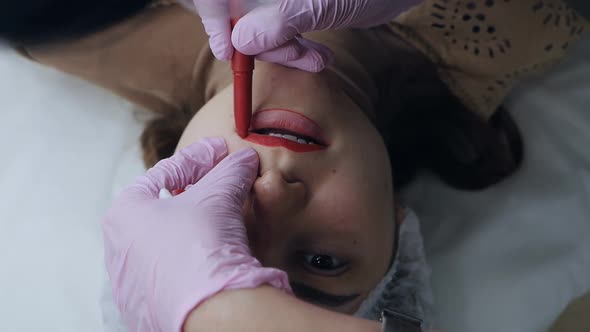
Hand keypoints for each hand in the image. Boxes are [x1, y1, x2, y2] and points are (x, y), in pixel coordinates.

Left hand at [102, 137, 290, 331]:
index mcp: (123, 213)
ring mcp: (130, 282)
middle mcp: (117, 248)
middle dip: (193, 194)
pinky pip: (170, 274)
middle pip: (162, 209)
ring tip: (220, 222)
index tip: (219, 154)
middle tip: (219, 186)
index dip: (197, 159)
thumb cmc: (200, 244)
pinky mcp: (146, 307)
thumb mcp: (218, 195)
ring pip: (165, 243)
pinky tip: (211, 258)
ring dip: (191, 229)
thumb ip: (229, 170)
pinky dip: (189, 260)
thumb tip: (244, 158)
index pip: (163, 174)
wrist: (209, 308)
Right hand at [182, 0, 421, 71]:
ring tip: (317, 60)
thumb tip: (240, 40)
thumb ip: (282, 19)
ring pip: (259, 25)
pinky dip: (293, 48)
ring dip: (283, 51)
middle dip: (263, 43)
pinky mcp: (293, 6)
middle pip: (237, 12)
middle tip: (297, 57)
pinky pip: (278, 30)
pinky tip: (316, 57)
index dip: (214, 16)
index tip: (227, 50)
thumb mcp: (325, 2)